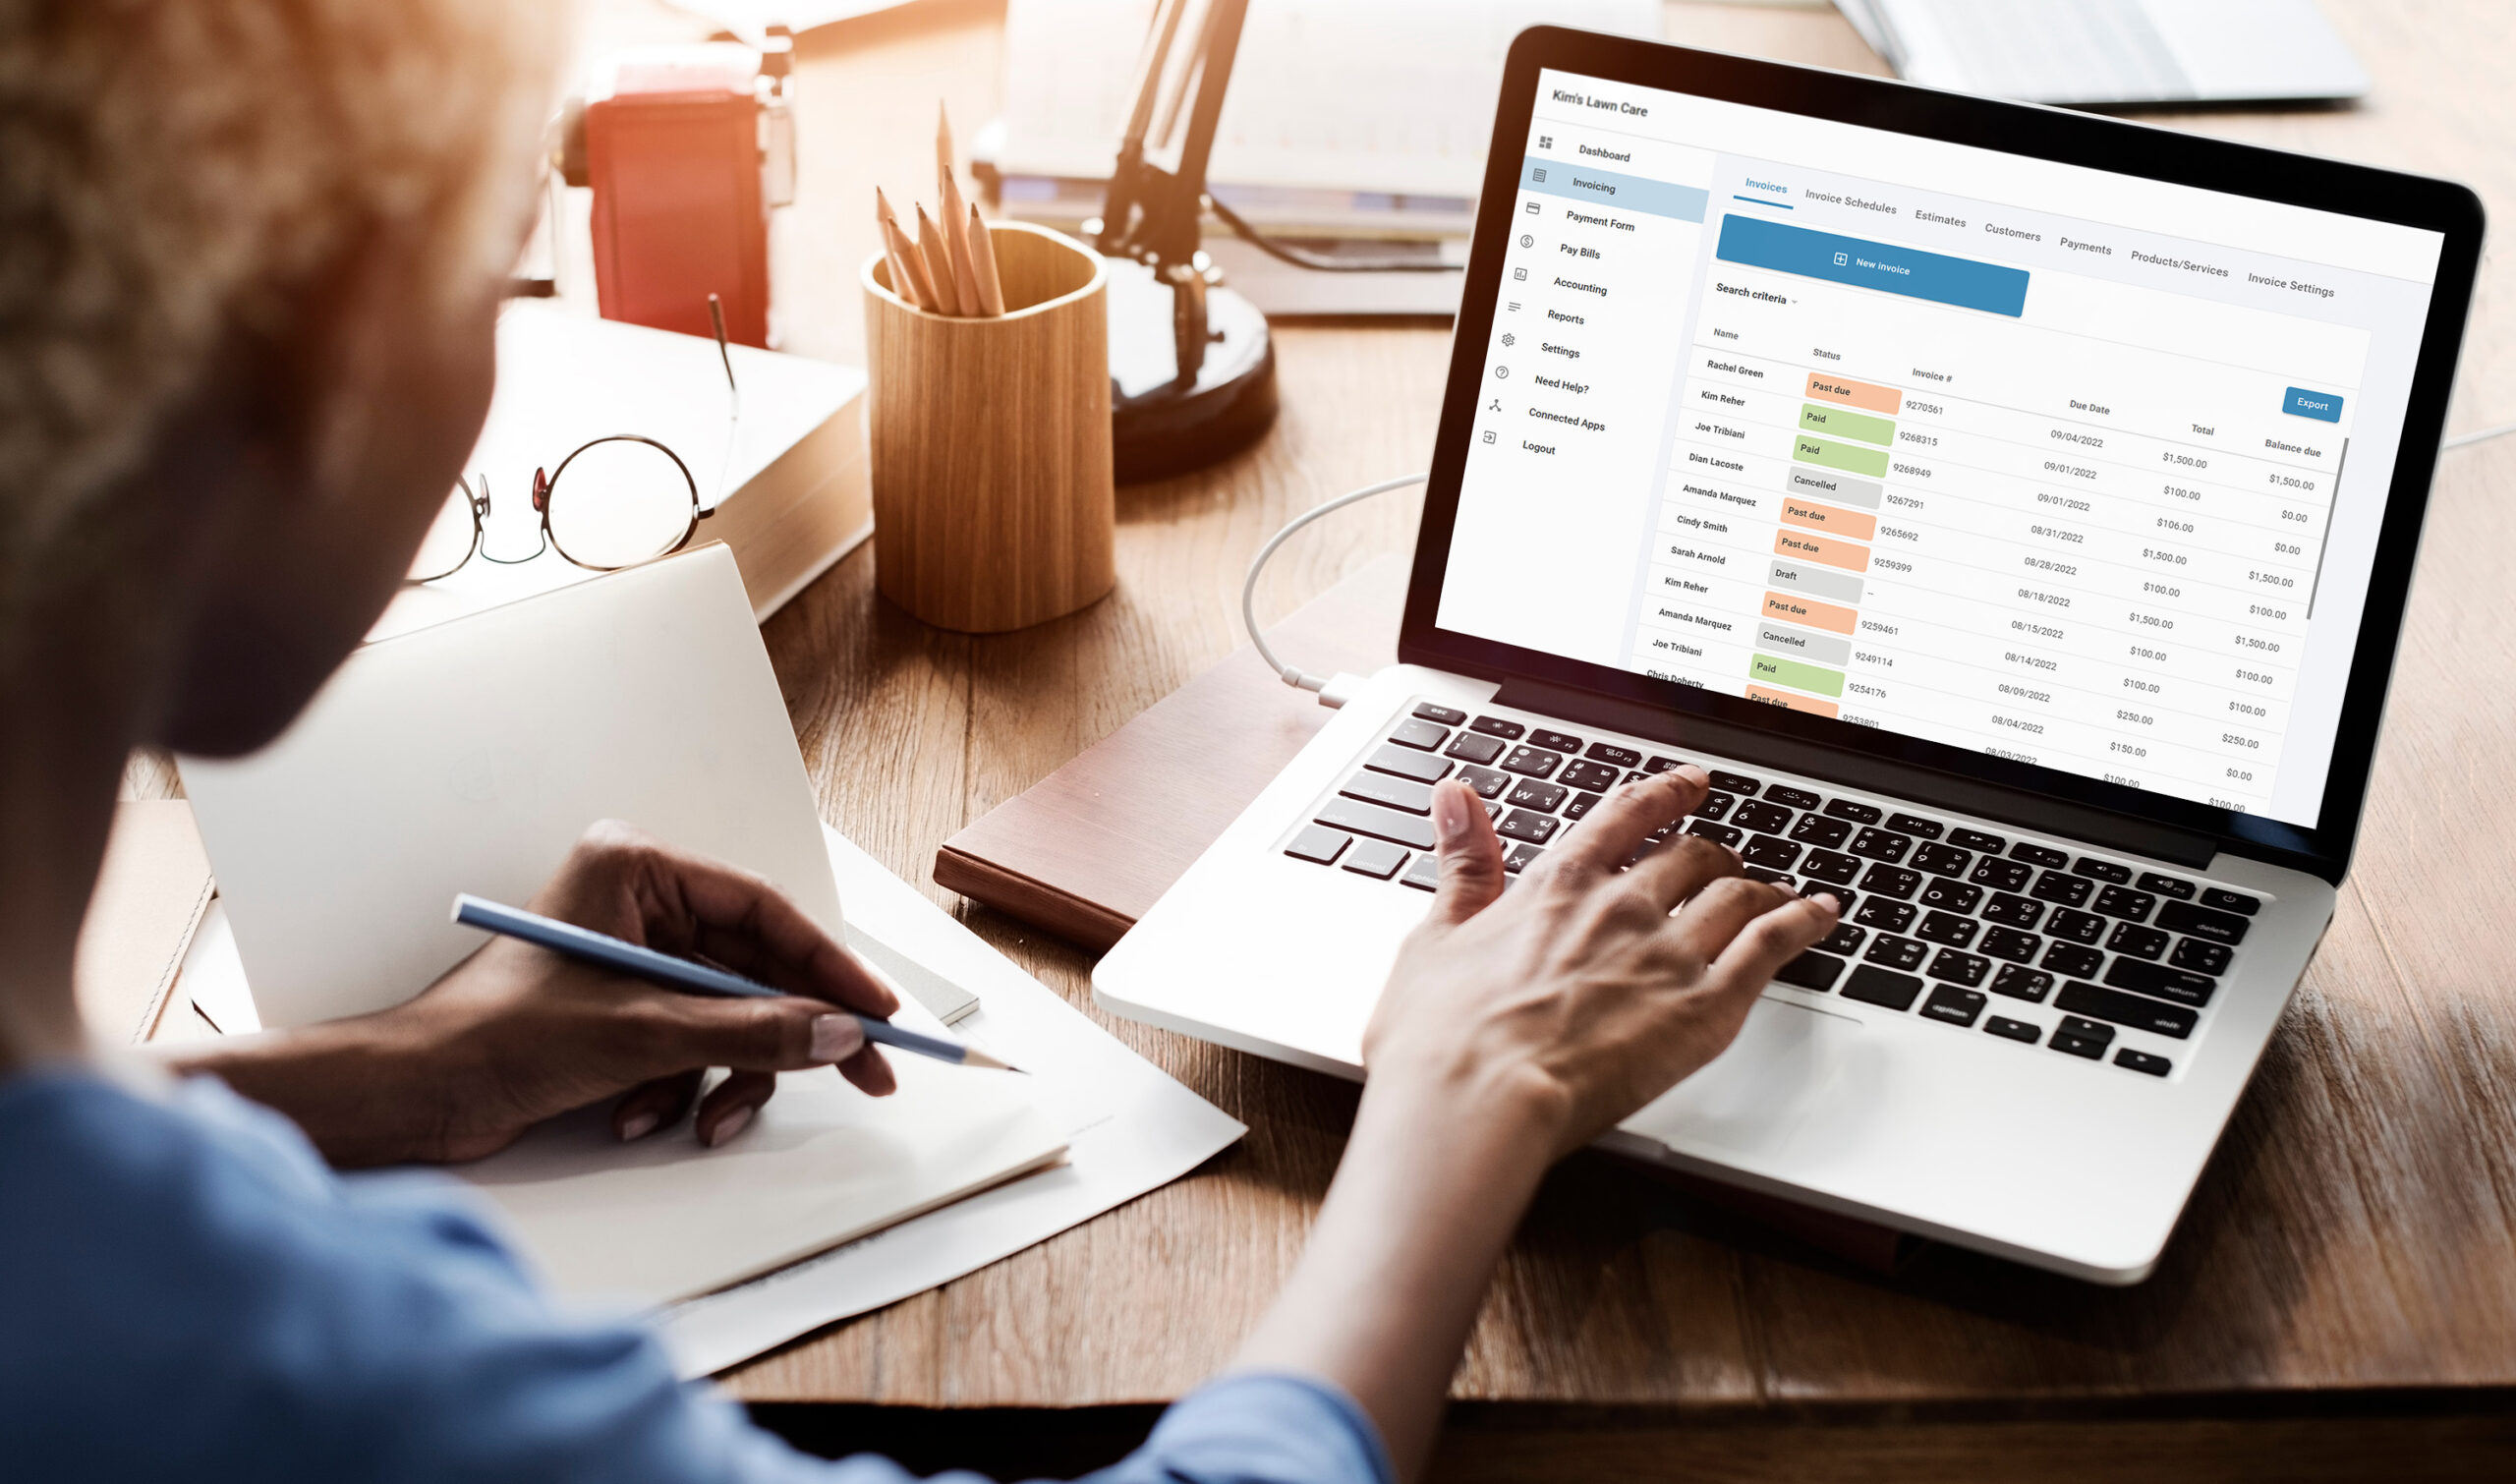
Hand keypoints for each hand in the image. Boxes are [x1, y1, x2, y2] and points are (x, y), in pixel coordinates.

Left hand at [176, 821, 897, 1165]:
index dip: (829, 965)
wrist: (410, 1099)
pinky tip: (641, 1117)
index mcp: (636, 872)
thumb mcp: (641, 1036)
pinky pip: (693, 1045)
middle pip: (756, 968)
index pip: (763, 911)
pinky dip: (681, 1088)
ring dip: (724, 1075)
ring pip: (731, 1016)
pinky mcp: (620, 1012)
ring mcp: (630, 961)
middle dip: (793, 1033)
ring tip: (704, 1121)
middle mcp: (638, 906)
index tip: (877, 1011)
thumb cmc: (492, 1038)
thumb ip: (752, 1031)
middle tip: (864, 1073)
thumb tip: (839, 1034)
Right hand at [1233, 766, 1838, 1478]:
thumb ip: (1461, 864)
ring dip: (1763, 886)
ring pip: (1738, 893)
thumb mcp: (1435, 936)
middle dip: (1712, 852)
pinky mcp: (1705, 1007)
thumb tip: (1456, 799)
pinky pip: (1772, 946)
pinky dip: (1804, 923)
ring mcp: (1668, 952)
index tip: (1689, 784)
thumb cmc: (1444, 1039)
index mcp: (1558, 884)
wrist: (1476, 1100)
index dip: (1663, 794)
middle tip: (1725, 860)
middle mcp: (1621, 904)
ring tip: (1779, 892)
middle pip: (1690, 855)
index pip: (1625, 816)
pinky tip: (1821, 916)